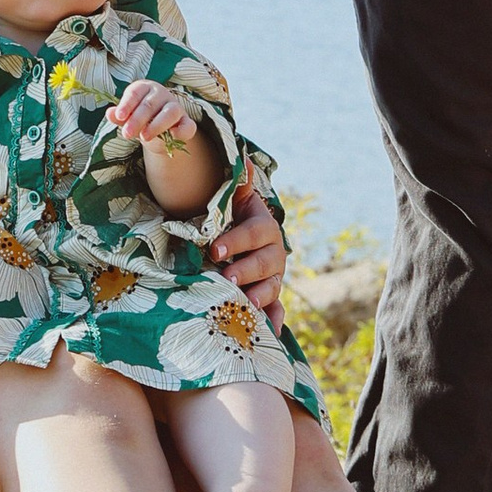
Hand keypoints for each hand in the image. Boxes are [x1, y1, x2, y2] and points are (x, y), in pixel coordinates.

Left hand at [105, 78, 197, 150]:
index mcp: (145, 88)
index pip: (135, 92)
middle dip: (137, 119)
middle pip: (150, 104)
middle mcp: (161, 94)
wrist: (158, 133)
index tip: (119, 116)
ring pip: (170, 112)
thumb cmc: (140, 120)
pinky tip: (173, 136)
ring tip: (144, 137)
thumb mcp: (128, 118)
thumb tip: (109, 113)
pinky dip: (182, 131)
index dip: (127, 104)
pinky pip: (188, 125)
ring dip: (156, 125)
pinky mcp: (187, 122)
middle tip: (127, 134)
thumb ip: (120, 116)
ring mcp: (176, 107)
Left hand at [210, 178, 287, 324]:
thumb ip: (237, 185)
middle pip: (265, 263)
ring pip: (272, 287)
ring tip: (247, 305)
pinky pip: (277, 310)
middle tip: (228, 279)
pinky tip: (273, 332)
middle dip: (247, 271)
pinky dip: (275, 320)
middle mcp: (273, 253)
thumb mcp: (233, 202)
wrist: (240, 239)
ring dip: (261, 297)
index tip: (215, 249)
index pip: (253, 233)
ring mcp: (273, 277)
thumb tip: (243, 160)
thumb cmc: (231, 220)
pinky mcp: (270, 296)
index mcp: (264, 228)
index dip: (236, 241)